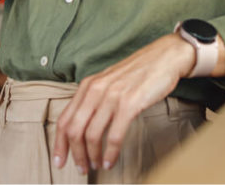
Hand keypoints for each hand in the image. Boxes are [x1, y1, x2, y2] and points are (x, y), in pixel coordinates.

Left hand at [53, 33, 194, 173]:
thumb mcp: (109, 82)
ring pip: (92, 135)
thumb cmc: (139, 72)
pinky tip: (111, 160)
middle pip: (74, 130)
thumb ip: (94, 99)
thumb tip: (83, 126)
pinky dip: (111, 152)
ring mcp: (112, 96)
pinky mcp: (129, 104)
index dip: (59, 144)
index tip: (59, 160)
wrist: (165, 57)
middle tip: (81, 168)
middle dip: (75, 154)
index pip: (64, 119)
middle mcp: (96, 90)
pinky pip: (114, 135)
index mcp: (88, 85)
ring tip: (96, 165)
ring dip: (92, 156)